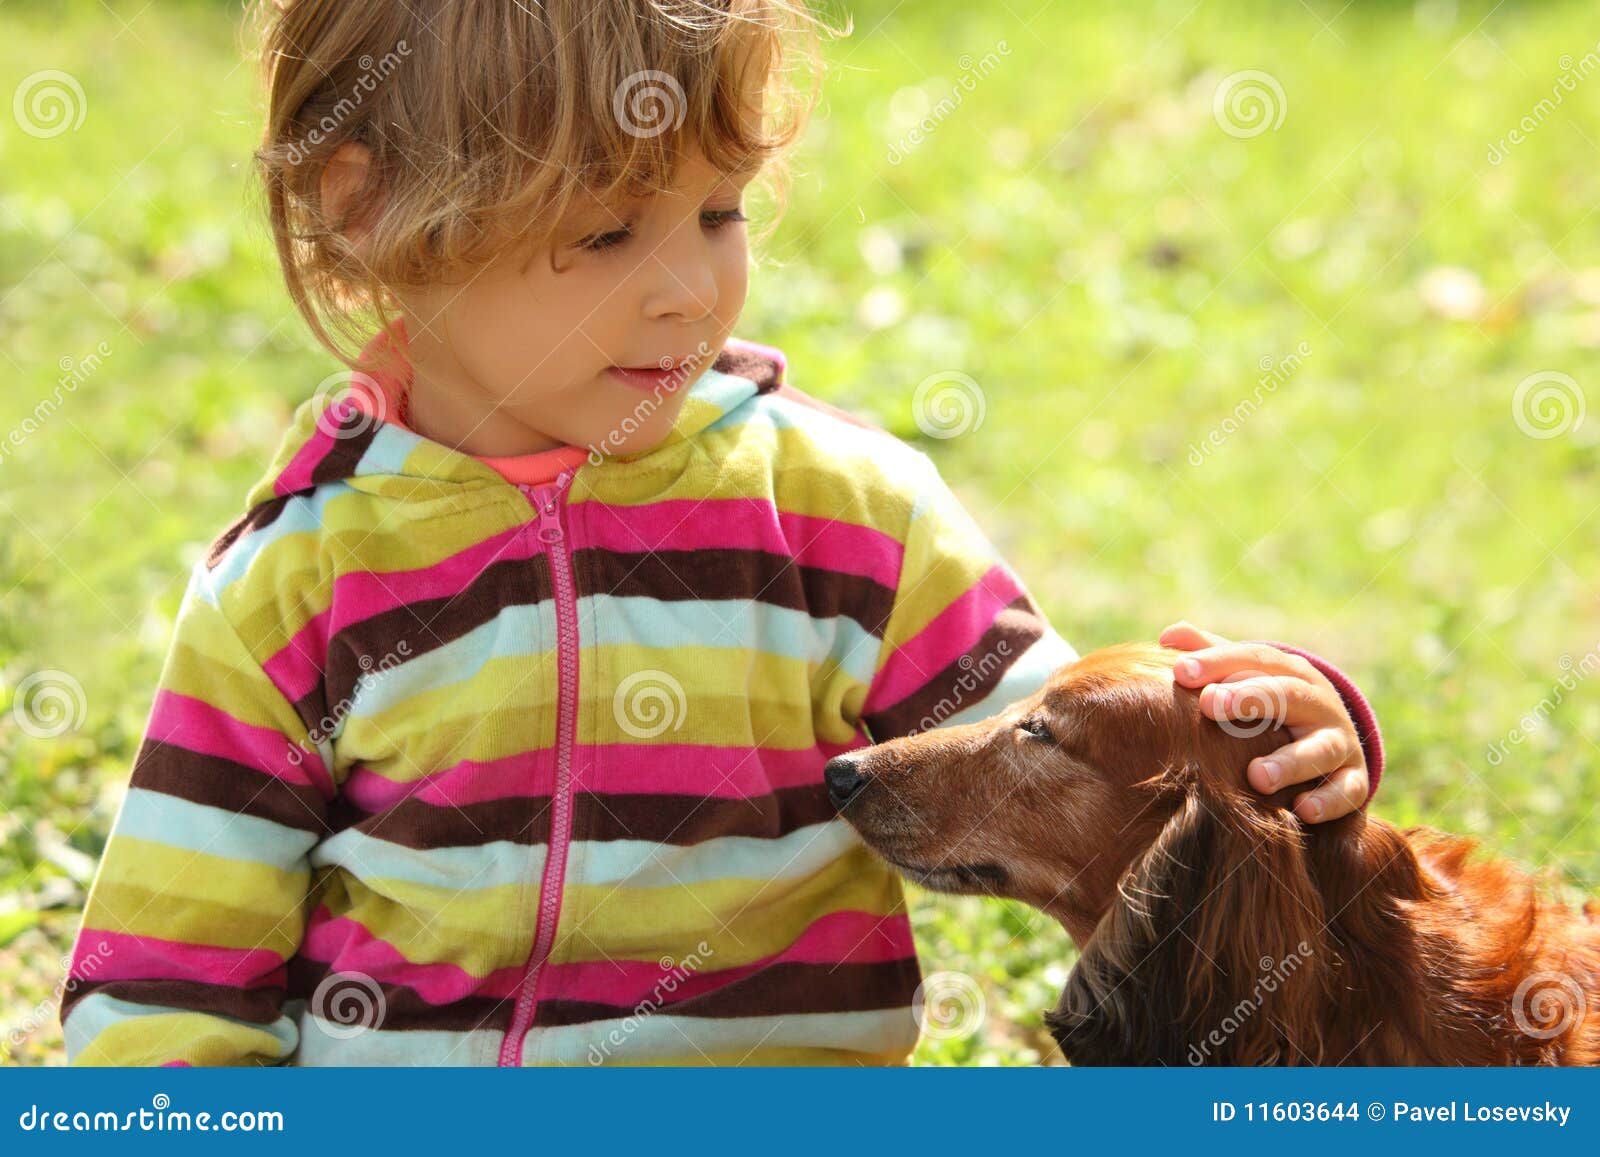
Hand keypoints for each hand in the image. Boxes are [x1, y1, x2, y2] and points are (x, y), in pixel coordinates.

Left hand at [1159, 621, 1367, 822]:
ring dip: (1290, 762)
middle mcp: (1318, 703)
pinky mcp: (1354, 778)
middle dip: (1250, 697)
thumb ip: (1213, 656)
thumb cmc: (1274, 707)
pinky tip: (1302, 810)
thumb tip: (1168, 635)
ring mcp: (1340, 741)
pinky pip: (1347, 789)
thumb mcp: (1250, 678)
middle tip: (1210, 704)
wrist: (1338, 742)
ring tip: (1256, 776)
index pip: (1255, 658)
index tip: (1180, 671)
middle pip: (1288, 694)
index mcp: (1290, 673)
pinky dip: (1328, 800)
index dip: (1218, 662)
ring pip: (1321, 748)